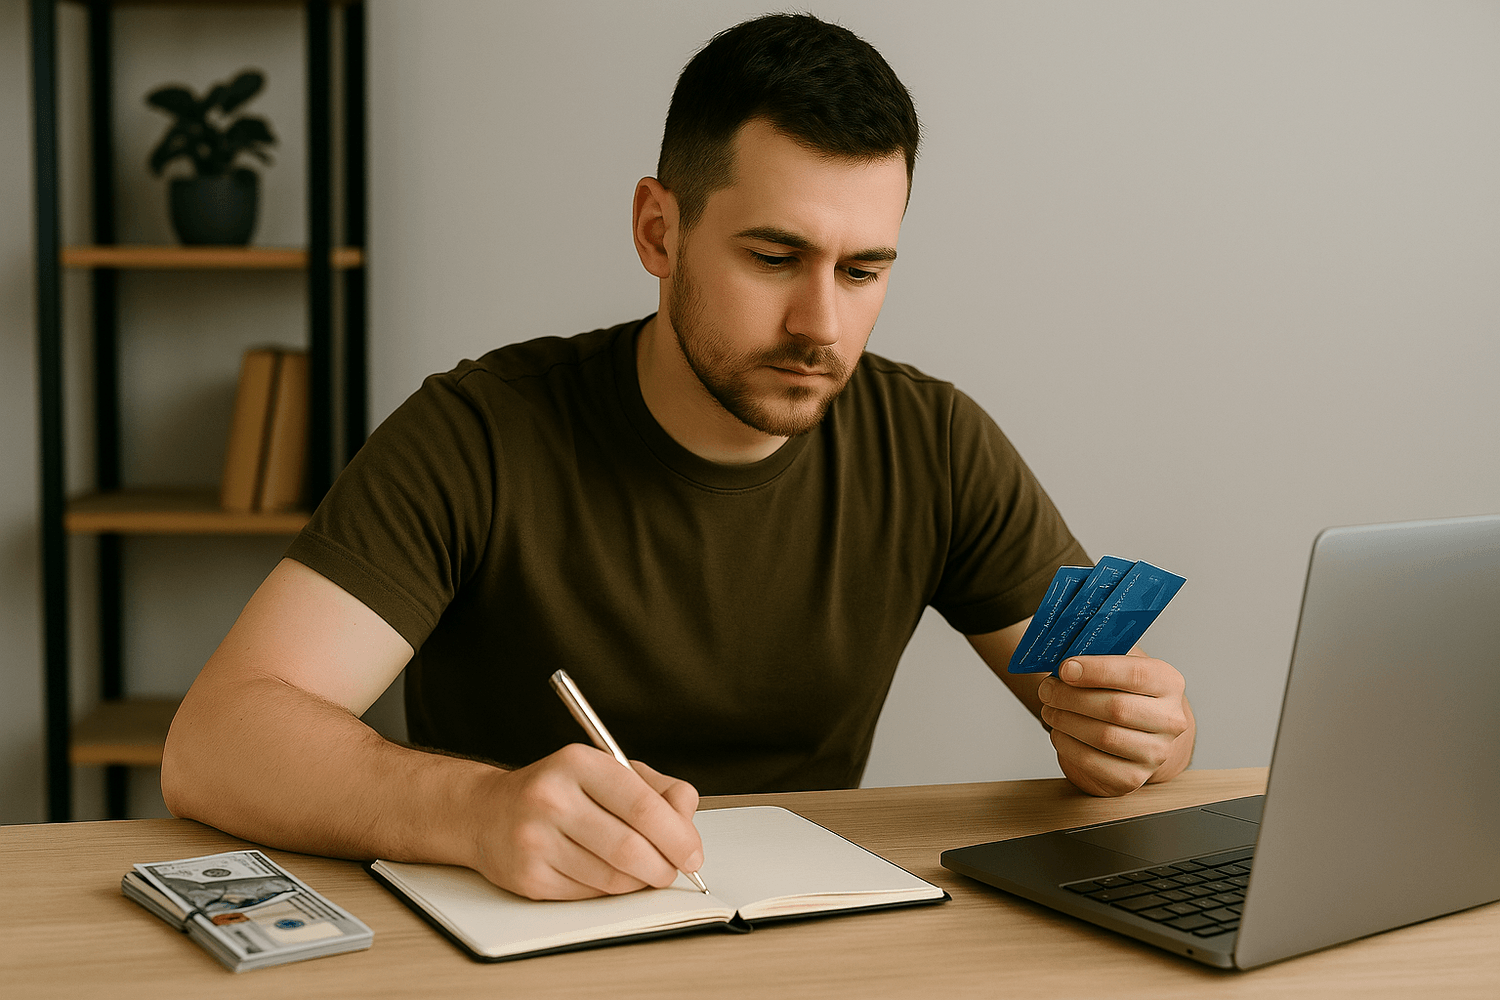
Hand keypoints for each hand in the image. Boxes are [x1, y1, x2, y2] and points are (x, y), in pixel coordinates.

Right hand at [467, 743, 702, 899]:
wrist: (487, 813)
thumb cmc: (558, 790)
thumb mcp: (607, 770)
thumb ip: (657, 789)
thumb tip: (687, 816)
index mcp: (579, 763)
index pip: (643, 807)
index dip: (678, 836)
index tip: (692, 853)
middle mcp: (552, 799)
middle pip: (630, 849)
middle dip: (663, 867)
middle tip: (672, 870)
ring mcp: (536, 840)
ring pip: (612, 879)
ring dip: (638, 882)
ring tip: (640, 871)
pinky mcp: (528, 877)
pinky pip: (589, 895)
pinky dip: (609, 892)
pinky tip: (605, 874)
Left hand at [1037, 654, 1192, 796]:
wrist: (1138, 733)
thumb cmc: (1121, 692)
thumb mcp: (1116, 665)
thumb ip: (1096, 656)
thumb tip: (1062, 657)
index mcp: (1168, 683)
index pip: (1136, 674)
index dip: (1096, 670)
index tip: (1065, 668)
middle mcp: (1170, 720)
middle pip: (1116, 708)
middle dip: (1072, 697)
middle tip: (1047, 690)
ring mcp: (1155, 753)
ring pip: (1103, 737)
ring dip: (1066, 721)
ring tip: (1050, 709)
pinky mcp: (1133, 778)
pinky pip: (1092, 762)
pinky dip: (1067, 745)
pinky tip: (1059, 731)